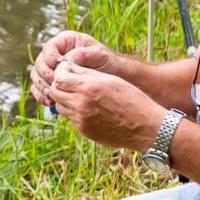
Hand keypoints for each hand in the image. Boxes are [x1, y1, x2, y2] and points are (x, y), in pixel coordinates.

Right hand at [29, 31, 116, 105]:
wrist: (111, 77)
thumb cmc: (106, 62)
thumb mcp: (99, 55)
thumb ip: (84, 54)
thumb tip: (67, 59)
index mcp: (64, 41)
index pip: (49, 48)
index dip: (50, 59)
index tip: (58, 68)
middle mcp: (54, 53)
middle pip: (39, 63)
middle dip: (44, 75)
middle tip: (54, 84)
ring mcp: (50, 68)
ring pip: (36, 76)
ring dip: (41, 86)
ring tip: (51, 95)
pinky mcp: (50, 82)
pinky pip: (38, 88)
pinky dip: (41, 95)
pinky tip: (50, 102)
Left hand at [47, 59, 164, 149]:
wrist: (145, 126)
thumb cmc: (132, 99)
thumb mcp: (111, 80)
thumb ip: (87, 74)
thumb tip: (68, 68)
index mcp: (88, 87)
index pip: (59, 77)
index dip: (60, 72)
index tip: (66, 70)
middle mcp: (81, 104)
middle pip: (55, 92)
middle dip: (59, 86)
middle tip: (68, 83)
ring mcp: (81, 119)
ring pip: (60, 107)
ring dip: (65, 100)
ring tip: (79, 96)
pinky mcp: (84, 130)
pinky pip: (71, 118)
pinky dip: (74, 112)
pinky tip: (88, 108)